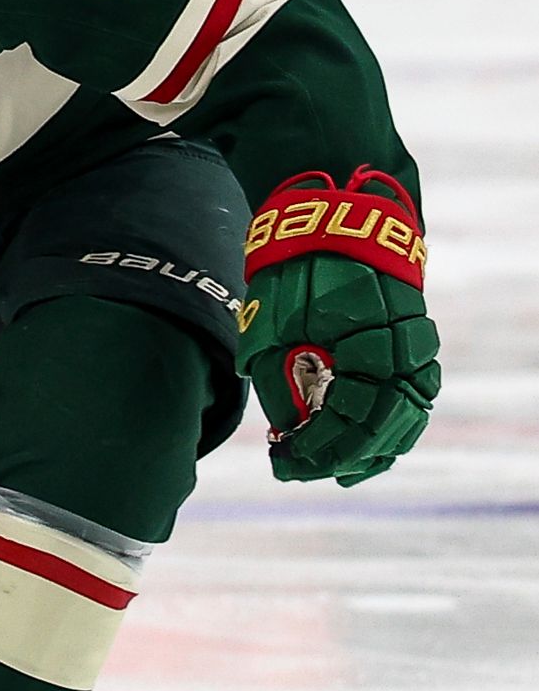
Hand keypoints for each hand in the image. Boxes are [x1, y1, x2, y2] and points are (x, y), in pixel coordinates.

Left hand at [241, 168, 438, 485]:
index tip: (284, 461)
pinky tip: (372, 447)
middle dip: (342, 455)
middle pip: (384, 425)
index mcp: (365, 344)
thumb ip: (281, 378)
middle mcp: (401, 349)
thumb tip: (287, 431)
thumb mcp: (274, 324)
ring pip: (408, 415)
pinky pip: (416, 396)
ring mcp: (415, 346)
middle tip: (304, 470)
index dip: (317, 447)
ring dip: (375, 448)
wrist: (338, 218)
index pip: (350, 417)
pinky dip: (396, 425)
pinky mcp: (415, 343)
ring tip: (342, 471)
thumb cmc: (298, 269)